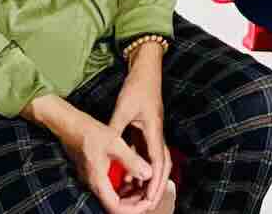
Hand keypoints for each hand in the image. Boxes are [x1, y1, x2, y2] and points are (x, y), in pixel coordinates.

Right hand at [51, 105, 156, 213]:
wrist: (72, 126)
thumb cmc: (92, 133)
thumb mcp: (116, 144)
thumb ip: (132, 160)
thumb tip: (148, 174)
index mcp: (98, 181)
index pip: (116, 208)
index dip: (134, 209)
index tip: (148, 202)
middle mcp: (94, 185)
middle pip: (115, 206)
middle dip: (134, 204)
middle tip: (150, 195)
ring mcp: (94, 181)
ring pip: (113, 198)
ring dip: (130, 196)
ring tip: (146, 187)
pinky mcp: (95, 175)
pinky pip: (110, 188)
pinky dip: (124, 188)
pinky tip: (134, 178)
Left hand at [107, 54, 169, 211]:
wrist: (147, 70)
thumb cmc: (137, 87)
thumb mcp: (123, 108)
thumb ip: (117, 128)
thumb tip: (109, 148)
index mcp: (154, 130)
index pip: (158, 162)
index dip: (155, 182)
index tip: (150, 199)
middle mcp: (157, 134)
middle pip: (162, 166)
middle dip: (156, 187)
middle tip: (148, 205)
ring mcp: (153, 133)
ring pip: (154, 162)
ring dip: (148, 180)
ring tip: (136, 198)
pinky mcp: (147, 131)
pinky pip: (146, 155)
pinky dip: (140, 169)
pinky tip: (128, 179)